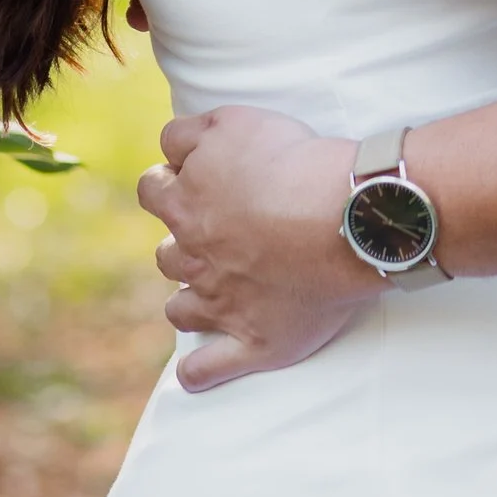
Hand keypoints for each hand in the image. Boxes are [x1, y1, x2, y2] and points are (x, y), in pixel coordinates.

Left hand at [138, 107, 379, 389]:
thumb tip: (173, 145)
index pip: (153, 188)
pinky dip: (199, 373)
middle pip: (166, 252)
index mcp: (187, 203)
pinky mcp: (252, 340)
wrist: (343, 217)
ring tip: (214, 290)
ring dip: (189, 298)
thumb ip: (194, 131)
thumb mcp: (235, 121)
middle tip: (215, 235)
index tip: (194, 179)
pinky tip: (194, 375)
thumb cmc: (295, 164)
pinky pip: (208, 368)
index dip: (170, 181)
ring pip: (180, 307)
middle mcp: (195, 255)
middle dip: (182, 243)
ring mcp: (221, 303)